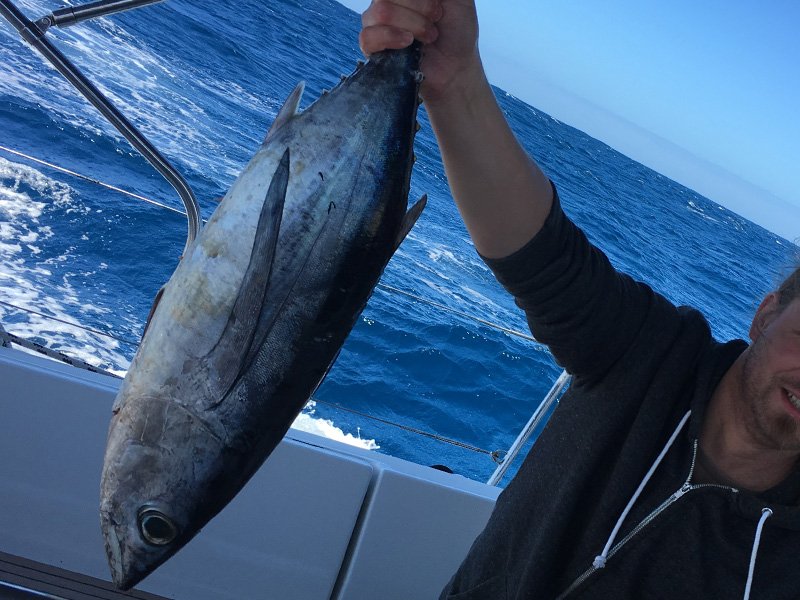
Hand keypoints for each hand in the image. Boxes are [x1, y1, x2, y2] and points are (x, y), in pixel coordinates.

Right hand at [359, 0, 481, 103]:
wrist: (457, 64)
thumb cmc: (457, 29)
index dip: (417, 0)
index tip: (438, 4)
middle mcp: (387, 0)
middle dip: (421, 7)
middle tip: (437, 19)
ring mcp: (376, 22)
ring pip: (380, 12)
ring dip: (412, 24)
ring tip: (429, 35)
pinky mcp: (373, 47)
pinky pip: (368, 37)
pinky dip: (391, 38)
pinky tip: (408, 43)